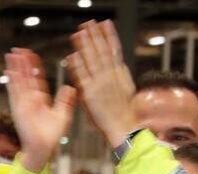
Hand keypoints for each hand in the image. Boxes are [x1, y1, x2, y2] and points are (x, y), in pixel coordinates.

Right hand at [3, 49, 76, 173]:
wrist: (43, 149)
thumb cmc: (51, 136)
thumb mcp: (62, 115)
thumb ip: (65, 101)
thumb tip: (70, 87)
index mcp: (41, 100)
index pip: (37, 79)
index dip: (34, 67)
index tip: (32, 55)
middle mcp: (30, 100)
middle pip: (25, 77)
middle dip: (22, 63)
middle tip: (18, 49)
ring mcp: (23, 103)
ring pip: (19, 81)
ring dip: (15, 67)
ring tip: (12, 54)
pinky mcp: (18, 108)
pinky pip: (14, 91)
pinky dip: (11, 81)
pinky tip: (9, 70)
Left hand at [69, 20, 138, 146]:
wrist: (125, 126)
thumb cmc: (125, 111)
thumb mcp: (125, 87)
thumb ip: (119, 75)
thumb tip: (117, 64)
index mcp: (120, 73)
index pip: (113, 49)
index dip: (108, 35)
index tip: (104, 23)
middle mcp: (110, 75)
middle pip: (101, 51)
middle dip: (95, 36)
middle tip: (88, 22)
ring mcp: (100, 84)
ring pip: (91, 61)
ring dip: (84, 46)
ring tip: (79, 33)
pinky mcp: (90, 94)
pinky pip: (82, 77)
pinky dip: (77, 66)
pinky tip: (71, 56)